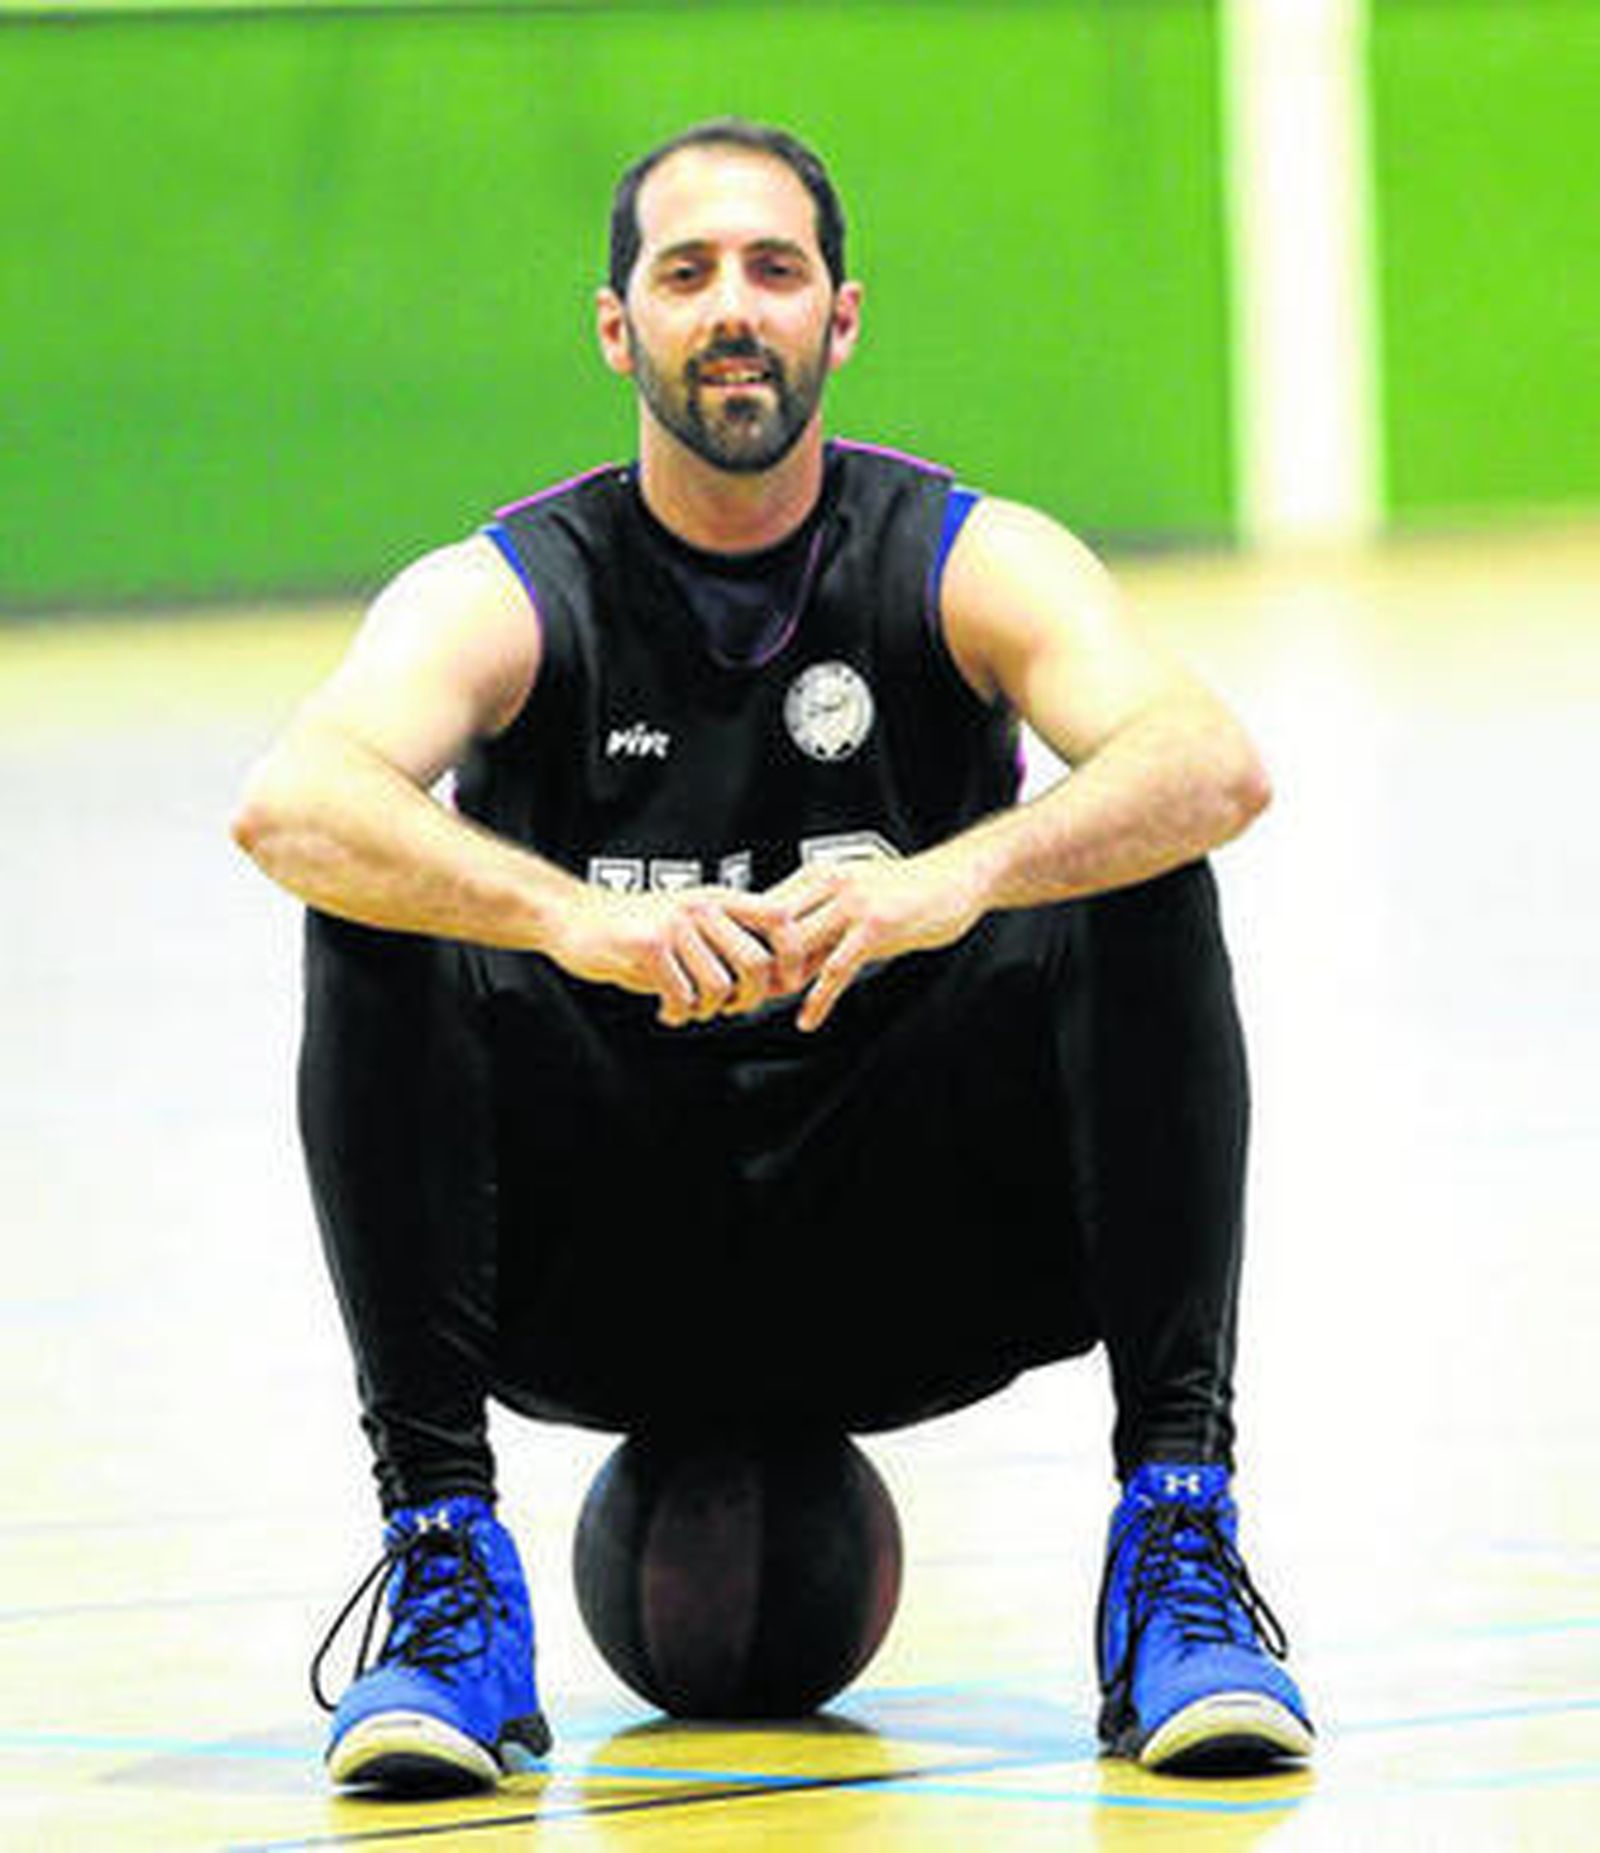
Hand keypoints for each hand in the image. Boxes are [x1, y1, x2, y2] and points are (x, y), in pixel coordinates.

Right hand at [551, 884, 806, 1026]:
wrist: (573, 917)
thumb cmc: (635, 928)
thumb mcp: (688, 922)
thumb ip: (727, 942)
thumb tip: (775, 981)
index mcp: (718, 898)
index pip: (780, 919)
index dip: (793, 956)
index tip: (784, 984)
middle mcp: (701, 906)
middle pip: (756, 963)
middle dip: (749, 999)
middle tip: (728, 1008)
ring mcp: (675, 925)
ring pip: (719, 987)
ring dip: (707, 1010)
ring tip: (688, 1008)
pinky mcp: (648, 946)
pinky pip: (682, 996)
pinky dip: (678, 1014)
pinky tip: (666, 1011)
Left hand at [767, 851, 988, 1031]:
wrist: (959, 877)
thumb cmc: (910, 891)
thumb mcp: (857, 905)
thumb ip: (824, 932)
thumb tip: (790, 968)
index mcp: (819, 874)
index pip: (766, 906)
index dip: (751, 940)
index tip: (747, 968)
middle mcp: (830, 884)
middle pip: (773, 926)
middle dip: (761, 962)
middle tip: (756, 992)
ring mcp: (853, 904)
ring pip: (797, 945)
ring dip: (784, 980)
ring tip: (780, 1002)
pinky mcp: (876, 927)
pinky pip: (835, 970)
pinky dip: (817, 1001)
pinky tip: (810, 1019)